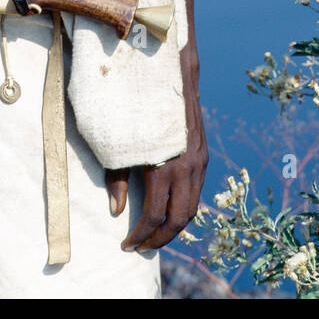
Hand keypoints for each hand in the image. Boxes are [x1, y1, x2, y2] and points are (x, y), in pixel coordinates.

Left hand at [105, 52, 207, 251]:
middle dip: (160, 238)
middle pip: (179, 219)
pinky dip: (184, 207)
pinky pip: (197, 190)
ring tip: (154, 234)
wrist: (167, 71)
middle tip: (141, 247)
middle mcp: (187, 165)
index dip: (140, 235)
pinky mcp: (202, 152)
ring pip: (192, 207)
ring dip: (174, 226)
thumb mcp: (117, 138)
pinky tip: (168, 209)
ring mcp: (198, 159)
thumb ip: (116, 176)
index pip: (154, 214)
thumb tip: (116, 210)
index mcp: (164, 164)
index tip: (127, 245)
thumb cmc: (133, 102)